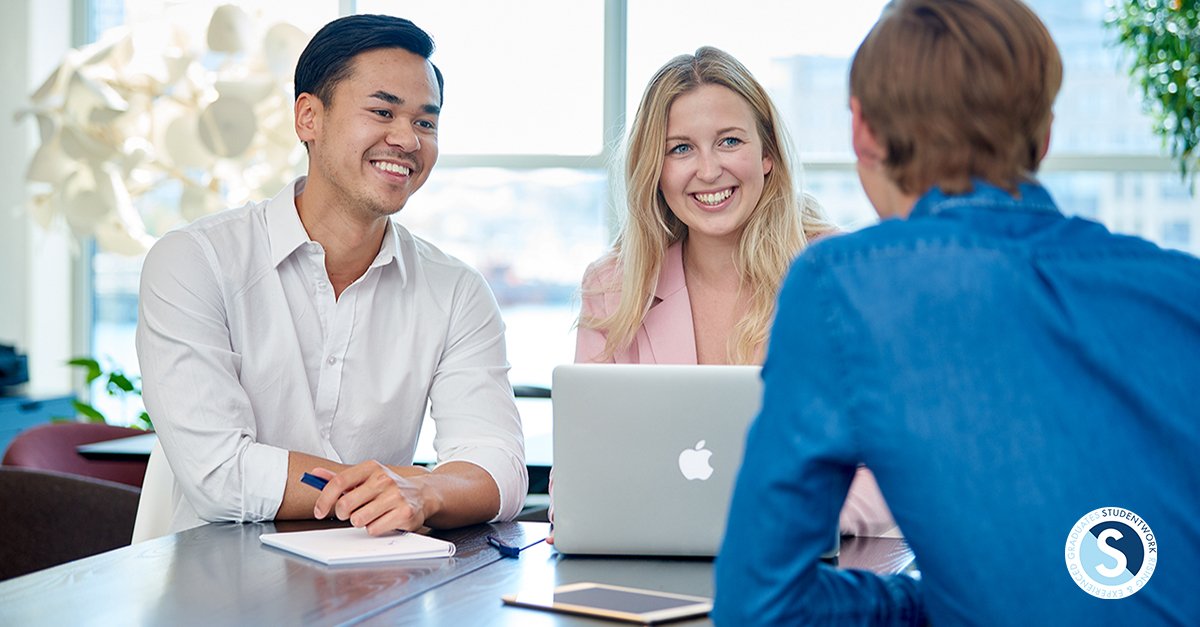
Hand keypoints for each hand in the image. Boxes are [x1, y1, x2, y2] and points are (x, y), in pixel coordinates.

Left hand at [310, 461, 438, 535]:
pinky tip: (382, 521)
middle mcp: (384, 480)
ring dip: (360, 522)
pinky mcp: (404, 513)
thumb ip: (340, 478)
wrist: (422, 494)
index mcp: (371, 468)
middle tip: (350, 514)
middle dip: (344, 514)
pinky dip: (374, 529)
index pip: (339, 482)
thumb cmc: (388, 488)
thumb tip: (315, 473)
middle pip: (346, 504)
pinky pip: (374, 529)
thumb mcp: (366, 478)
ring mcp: (396, 496)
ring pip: (359, 520)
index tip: (319, 511)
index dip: (324, 499)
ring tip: (370, 515)